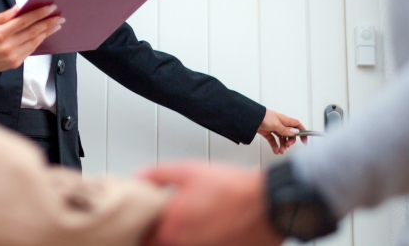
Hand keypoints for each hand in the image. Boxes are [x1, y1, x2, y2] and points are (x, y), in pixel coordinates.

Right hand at [0, 5, 62, 72]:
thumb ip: (3, 16)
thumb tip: (18, 9)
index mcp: (0, 34)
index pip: (23, 22)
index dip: (38, 14)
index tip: (50, 8)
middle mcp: (8, 46)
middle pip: (32, 32)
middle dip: (48, 23)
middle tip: (59, 16)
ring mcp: (13, 56)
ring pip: (34, 41)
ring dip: (47, 32)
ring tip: (57, 24)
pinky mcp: (16, 63)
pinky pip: (31, 50)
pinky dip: (39, 41)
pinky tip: (45, 34)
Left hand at [141, 162, 280, 245]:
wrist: (269, 202)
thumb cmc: (232, 188)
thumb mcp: (189, 171)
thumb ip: (158, 176)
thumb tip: (139, 177)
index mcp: (171, 227)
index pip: (144, 238)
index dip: (145, 228)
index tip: (151, 220)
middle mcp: (185, 244)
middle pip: (163, 244)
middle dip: (165, 234)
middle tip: (178, 218)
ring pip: (185, 245)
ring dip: (185, 238)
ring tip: (201, 221)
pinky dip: (206, 240)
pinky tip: (214, 229)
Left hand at [258, 109, 302, 154]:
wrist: (249, 118)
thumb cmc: (262, 116)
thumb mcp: (276, 124)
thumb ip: (285, 130)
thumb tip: (295, 132)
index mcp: (284, 120)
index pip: (296, 125)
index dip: (302, 132)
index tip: (304, 141)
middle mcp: (280, 124)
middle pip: (289, 134)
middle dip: (290, 141)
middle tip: (287, 146)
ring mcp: (273, 128)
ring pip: (281, 138)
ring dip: (282, 145)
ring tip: (280, 151)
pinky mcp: (267, 132)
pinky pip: (273, 140)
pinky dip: (275, 146)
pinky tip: (275, 151)